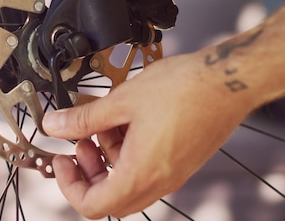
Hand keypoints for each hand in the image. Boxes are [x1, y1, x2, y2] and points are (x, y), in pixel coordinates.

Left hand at [42, 51, 253, 218]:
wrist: (229, 79)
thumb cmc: (184, 89)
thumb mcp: (120, 102)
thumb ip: (83, 119)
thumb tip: (55, 126)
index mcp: (141, 173)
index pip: (94, 205)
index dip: (69, 187)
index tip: (62, 161)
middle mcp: (159, 181)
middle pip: (111, 197)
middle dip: (87, 172)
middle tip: (79, 142)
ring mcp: (173, 172)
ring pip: (128, 180)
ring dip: (107, 157)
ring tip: (101, 123)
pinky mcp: (182, 159)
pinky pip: (146, 167)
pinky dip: (127, 150)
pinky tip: (124, 119)